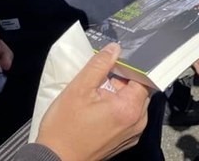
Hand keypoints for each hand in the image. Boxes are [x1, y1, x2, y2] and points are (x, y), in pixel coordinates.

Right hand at [36, 43, 151, 160]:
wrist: (54, 160)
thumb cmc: (64, 128)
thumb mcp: (78, 89)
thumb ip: (99, 65)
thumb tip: (114, 48)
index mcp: (130, 109)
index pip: (144, 78)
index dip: (131, 68)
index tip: (115, 63)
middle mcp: (138, 122)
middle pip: (140, 90)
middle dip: (122, 81)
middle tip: (102, 79)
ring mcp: (132, 134)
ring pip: (133, 103)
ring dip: (118, 95)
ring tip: (97, 95)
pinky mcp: (124, 141)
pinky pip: (128, 117)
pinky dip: (117, 108)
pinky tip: (98, 109)